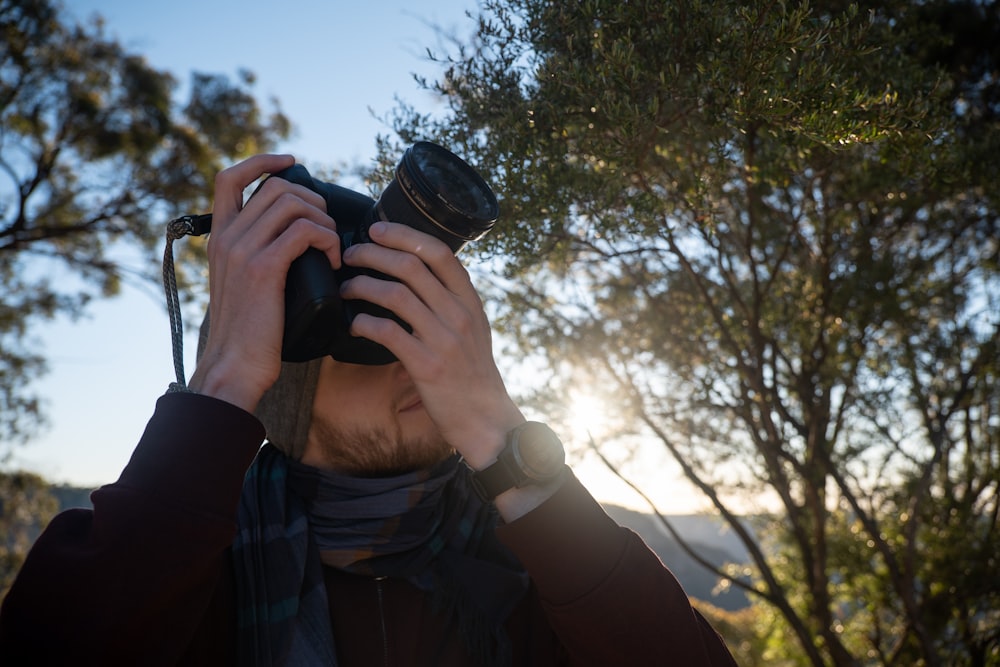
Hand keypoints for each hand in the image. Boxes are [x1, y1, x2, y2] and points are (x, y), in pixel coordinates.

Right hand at [189, 154, 340, 410]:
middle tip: (328, 228)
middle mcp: (227, 237)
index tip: (292, 163)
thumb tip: (292, 239)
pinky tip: (332, 261)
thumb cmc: (250, 334)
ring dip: (325, 221)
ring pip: (294, 204)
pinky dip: (327, 240)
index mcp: (219, 238)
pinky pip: (304, 231)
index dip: (263, 161)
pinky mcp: (263, 269)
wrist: (234, 367)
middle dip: (313, 200)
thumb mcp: (244, 286)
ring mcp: (242, 251)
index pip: (230, 177)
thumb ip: (257, 257)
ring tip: (332, 248)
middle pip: (276, 187)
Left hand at [338, 222, 524, 466]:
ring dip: (363, 285)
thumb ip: (451, 303)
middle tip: (351, 254)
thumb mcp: (474, 330)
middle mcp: (459, 315)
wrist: (486, 419)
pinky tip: (354, 324)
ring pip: (396, 294)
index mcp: (470, 302)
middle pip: (411, 266)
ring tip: (346, 288)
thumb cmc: (473, 375)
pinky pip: (387, 332)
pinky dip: (364, 323)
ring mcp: (444, 340)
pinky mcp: (426, 366)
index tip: (377, 229)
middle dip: (374, 253)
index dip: (403, 234)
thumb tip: (417, 276)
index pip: (439, 253)